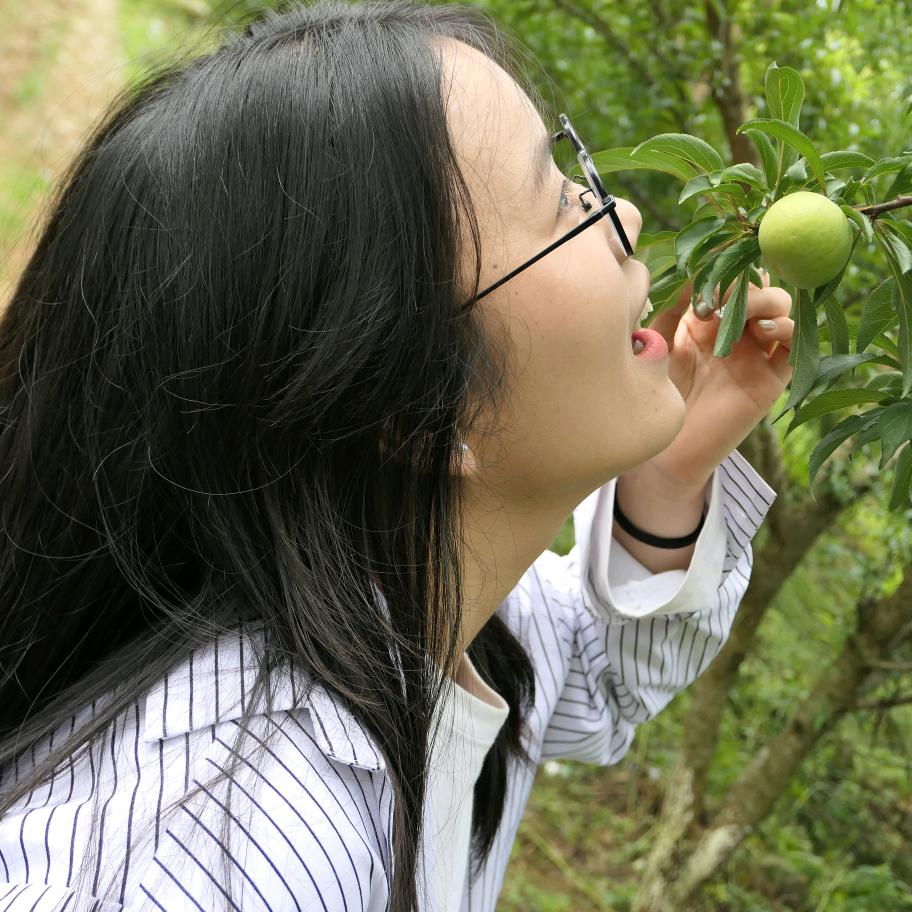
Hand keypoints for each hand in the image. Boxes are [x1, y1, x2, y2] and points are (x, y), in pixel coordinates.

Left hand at [638, 270, 793, 490]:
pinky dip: (787, 328)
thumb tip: (695, 269)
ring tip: (739, 314)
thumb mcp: (659, 341)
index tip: (702, 282)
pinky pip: (794, 345)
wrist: (665, 447)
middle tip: (719, 300)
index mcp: (707, 319)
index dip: (724, 270)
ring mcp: (755, 353)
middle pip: (761, 285)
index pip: (731, 277)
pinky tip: (761, 332)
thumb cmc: (655, 394)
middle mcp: (735, 331)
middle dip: (745, 282)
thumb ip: (673, 306)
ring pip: (782, 308)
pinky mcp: (770, 379)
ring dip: (765, 300)